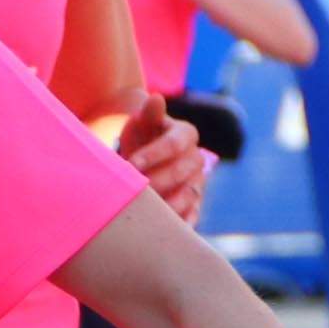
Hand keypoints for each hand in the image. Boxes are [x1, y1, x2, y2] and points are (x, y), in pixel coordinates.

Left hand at [115, 94, 209, 224]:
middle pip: (181, 172)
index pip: (173, 144)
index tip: (131, 164)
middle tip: (134, 191)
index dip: (152, 154)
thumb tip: (154, 99)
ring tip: (143, 210)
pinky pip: (193, 215)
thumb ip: (149, 113)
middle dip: (156, 181)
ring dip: (166, 204)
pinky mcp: (194, 204)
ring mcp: (197, 182)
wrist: (144, 157)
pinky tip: (161, 229)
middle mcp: (197, 159)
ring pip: (188, 195)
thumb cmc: (141, 137)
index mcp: (186, 135)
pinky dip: (180, 223)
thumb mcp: (142, 122)